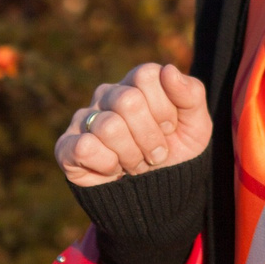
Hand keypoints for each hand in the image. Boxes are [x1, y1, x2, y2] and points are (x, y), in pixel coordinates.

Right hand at [55, 62, 212, 187]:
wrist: (159, 193)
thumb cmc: (177, 150)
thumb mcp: (197, 124)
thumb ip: (191, 93)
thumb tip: (169, 70)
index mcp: (136, 82)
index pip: (146, 75)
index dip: (164, 108)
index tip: (168, 128)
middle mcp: (107, 94)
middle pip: (128, 101)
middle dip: (150, 137)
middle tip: (155, 154)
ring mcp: (84, 119)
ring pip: (109, 127)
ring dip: (132, 156)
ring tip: (136, 164)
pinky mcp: (67, 147)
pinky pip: (85, 148)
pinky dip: (108, 166)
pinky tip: (114, 170)